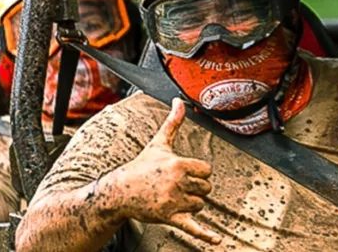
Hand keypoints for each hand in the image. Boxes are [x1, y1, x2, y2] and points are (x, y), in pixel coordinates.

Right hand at [114, 98, 221, 243]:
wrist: (120, 190)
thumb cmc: (142, 166)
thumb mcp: (158, 143)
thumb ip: (173, 123)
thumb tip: (180, 100)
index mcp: (178, 164)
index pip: (207, 171)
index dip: (198, 173)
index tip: (184, 173)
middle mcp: (177, 182)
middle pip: (206, 189)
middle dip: (195, 189)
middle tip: (177, 186)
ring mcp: (174, 201)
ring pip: (200, 205)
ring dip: (192, 204)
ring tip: (174, 198)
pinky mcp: (170, 217)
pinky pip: (192, 227)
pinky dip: (205, 235)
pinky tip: (217, 241)